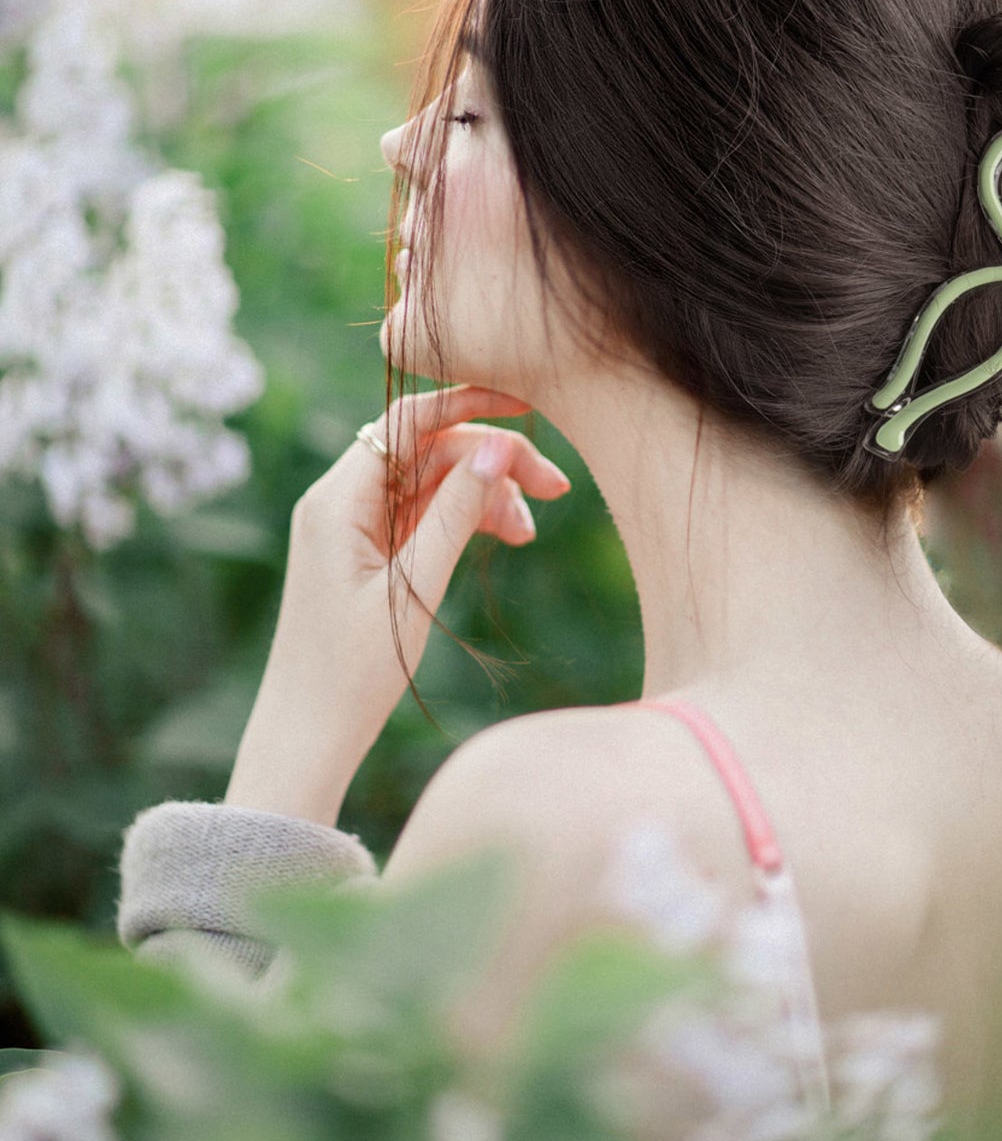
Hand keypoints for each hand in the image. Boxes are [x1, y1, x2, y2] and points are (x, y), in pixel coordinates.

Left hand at [225, 384, 571, 821]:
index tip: (528, 405)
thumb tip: (495, 446)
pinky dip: (466, 516)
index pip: (409, 421)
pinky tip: (506, 535)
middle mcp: (340, 500)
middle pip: (428, 448)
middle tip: (556, 488)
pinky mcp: (368, 550)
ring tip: (527, 532)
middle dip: (492, 458)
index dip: (470, 403)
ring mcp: (354, 525)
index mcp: (337, 499)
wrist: (306, 737)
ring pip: (433, 479)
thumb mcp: (414, 590)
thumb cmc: (352, 673)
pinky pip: (425, 511)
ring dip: (485, 492)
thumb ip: (456, 513)